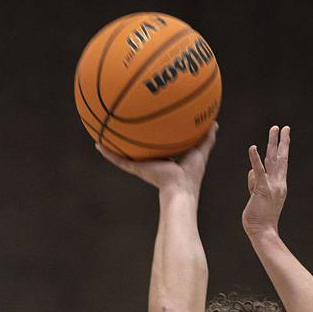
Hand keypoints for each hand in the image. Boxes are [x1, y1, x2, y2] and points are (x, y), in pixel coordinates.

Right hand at [95, 124, 217, 197]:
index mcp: (164, 160)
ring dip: (112, 145)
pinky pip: (119, 160)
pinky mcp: (136, 168)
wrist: (180, 189)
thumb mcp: (200, 150)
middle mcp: (150, 163)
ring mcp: (141, 166)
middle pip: (137, 149)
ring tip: (101, 133)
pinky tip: (98, 143)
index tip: (146, 128)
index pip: (155, 146)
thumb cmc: (191, 176)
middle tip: (120, 126)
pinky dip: (108, 153)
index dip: (151, 137)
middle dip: (129, 139)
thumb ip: (206, 138)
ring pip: (123, 154)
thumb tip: (214, 122)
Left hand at [242, 124, 288, 236]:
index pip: (279, 165)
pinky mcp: (262, 189)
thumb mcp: (257, 198)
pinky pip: (258, 171)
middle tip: (283, 127)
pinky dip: (255, 159)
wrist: (264, 232)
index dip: (281, 150)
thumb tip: (251, 172)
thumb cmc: (259, 219)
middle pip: (280, 157)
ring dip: (273, 142)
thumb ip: (255, 184)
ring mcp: (272, 185)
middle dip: (282, 141)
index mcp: (279, 185)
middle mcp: (278, 183)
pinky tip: (253, 148)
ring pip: (273, 159)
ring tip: (274, 128)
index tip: (283, 138)